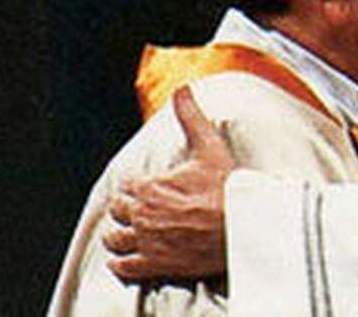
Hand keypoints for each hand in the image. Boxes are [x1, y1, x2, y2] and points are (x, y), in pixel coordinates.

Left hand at [104, 86, 235, 280]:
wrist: (243, 227)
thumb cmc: (227, 189)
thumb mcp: (209, 147)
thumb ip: (190, 116)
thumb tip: (182, 90)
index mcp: (150, 186)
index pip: (126, 187)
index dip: (136, 188)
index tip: (147, 190)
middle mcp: (142, 214)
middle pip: (118, 212)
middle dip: (126, 210)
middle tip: (140, 211)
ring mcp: (147, 241)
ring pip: (115, 240)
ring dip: (120, 236)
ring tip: (130, 235)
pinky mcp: (155, 265)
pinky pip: (123, 267)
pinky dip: (122, 264)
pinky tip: (128, 260)